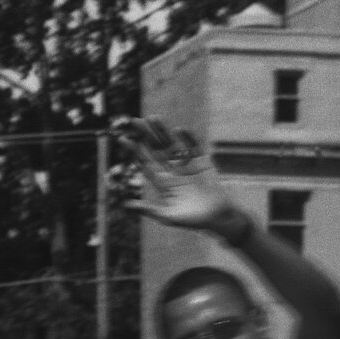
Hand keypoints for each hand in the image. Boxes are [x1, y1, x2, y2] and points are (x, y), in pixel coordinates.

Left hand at [117, 118, 238, 233]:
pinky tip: (180, 130)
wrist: (217, 219)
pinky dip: (188, 139)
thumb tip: (124, 205)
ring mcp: (187, 165)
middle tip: (134, 120)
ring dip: (163, 131)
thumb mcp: (167, 217)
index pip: (144, 163)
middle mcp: (172, 170)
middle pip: (156, 149)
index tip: (122, 139)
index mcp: (162, 182)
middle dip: (146, 135)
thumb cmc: (192, 220)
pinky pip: (194, 148)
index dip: (134, 151)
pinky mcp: (202, 163)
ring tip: (153, 117)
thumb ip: (147, 210)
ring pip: (172, 144)